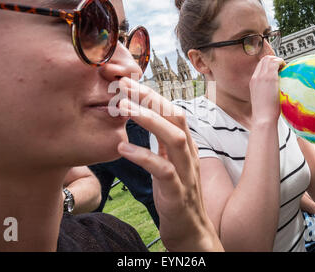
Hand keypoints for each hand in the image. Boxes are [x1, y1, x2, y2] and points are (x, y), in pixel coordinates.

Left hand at [116, 77, 222, 251]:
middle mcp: (188, 155)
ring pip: (174, 138)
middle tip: (123, 84)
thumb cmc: (176, 196)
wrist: (191, 233)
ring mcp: (185, 173)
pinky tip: (122, 148)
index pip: (172, 111)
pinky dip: (143, 156)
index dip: (151, 94)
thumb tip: (147, 120)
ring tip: (122, 107)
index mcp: (185, 146)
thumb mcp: (169, 163)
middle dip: (150, 97)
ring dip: (148, 120)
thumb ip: (162, 143)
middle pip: (175, 116)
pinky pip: (163, 170)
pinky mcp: (177, 194)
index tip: (128, 82)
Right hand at [249, 55, 285, 123]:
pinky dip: (281, 62)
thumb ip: (266, 91)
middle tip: (282, 68)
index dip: (269, 65)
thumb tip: (275, 89)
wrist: (263, 118)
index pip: (260, 66)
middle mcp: (256, 77)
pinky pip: (275, 62)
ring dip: (278, 61)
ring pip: (268, 58)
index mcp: (253, 82)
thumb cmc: (265, 113)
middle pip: (264, 60)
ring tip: (284, 68)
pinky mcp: (269, 78)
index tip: (277, 70)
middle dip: (274, 60)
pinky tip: (286, 69)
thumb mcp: (262, 99)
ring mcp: (261, 77)